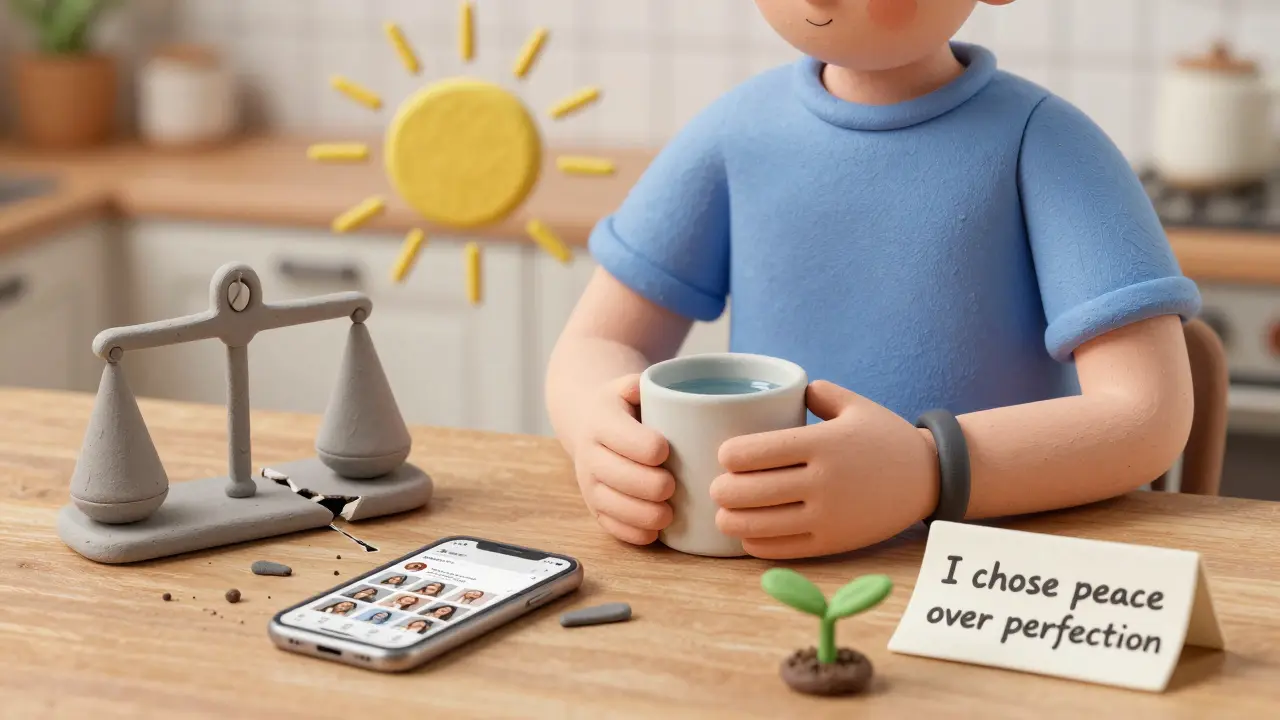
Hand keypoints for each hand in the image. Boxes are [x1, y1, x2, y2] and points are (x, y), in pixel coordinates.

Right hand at [570, 375, 675, 545]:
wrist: (588, 421)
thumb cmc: (623, 405)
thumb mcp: (627, 385)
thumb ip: (639, 383)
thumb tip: (649, 388)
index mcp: (601, 421)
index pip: (629, 440)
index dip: (654, 449)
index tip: (670, 451)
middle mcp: (589, 454)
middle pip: (624, 477)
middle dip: (655, 485)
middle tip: (674, 485)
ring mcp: (589, 483)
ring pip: (615, 506)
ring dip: (646, 514)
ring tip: (669, 513)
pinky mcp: (593, 506)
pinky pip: (610, 526)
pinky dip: (633, 533)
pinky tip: (654, 531)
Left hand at [710, 381, 939, 558]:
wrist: (930, 478)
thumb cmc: (886, 438)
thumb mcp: (855, 405)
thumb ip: (817, 392)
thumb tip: (783, 388)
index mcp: (822, 443)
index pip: (754, 452)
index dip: (729, 455)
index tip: (724, 455)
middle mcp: (822, 481)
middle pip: (748, 491)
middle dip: (721, 490)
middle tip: (717, 487)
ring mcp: (827, 515)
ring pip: (758, 524)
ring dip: (731, 520)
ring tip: (724, 513)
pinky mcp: (833, 542)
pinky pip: (781, 549)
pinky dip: (755, 543)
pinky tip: (748, 534)